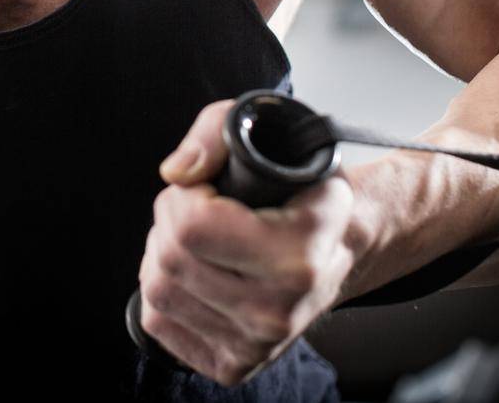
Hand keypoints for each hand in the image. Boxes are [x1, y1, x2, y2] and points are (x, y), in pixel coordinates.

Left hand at [136, 99, 355, 386]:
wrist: (340, 249)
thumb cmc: (302, 191)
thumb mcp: (273, 135)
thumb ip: (215, 133)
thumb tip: (176, 173)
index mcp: (298, 256)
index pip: (193, 227)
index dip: (186, 197)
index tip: (207, 189)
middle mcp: (279, 310)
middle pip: (170, 258)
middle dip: (170, 220)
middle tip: (197, 208)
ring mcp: (257, 344)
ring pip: (158, 291)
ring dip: (161, 254)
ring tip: (195, 239)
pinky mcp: (233, 365)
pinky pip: (158, 322)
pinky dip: (163, 291)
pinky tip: (194, 273)